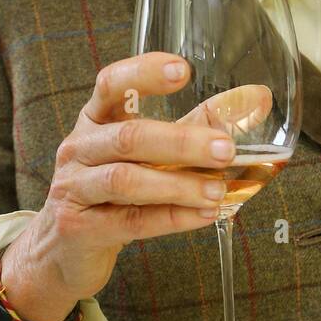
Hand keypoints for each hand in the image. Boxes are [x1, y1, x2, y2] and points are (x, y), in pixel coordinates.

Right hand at [0, 53, 268, 320]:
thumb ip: (198, 125)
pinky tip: (206, 215)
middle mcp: (79, 148)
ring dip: (179, 185)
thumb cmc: (113, 191)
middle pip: (129, 136)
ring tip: (219, 190)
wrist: (63, 250)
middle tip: (227, 149)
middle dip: (182, 141)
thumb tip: (257, 98)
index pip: (111, 84)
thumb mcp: (150, 152)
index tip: (183, 70)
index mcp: (95, 119)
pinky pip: (130, 221)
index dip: (144, 73)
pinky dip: (172, 218)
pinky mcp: (78, 229)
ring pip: (126, 181)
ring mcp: (73, 188)